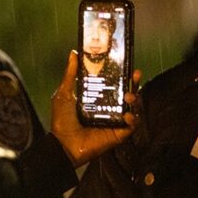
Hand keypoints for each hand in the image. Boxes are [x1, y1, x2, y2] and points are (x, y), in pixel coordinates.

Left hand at [51, 50, 141, 166]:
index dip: (123, 75)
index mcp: (99, 98)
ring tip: (129, 97)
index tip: (127, 65)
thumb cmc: (62, 121)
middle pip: (128, 94)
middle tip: (135, 75)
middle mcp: (109, 108)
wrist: (63, 144)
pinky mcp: (118, 134)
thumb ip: (70, 74)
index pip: (115, 84)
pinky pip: (131, 125)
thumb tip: (73, 53)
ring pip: (134, 108)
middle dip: (134, 84)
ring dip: (135, 100)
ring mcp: (115, 121)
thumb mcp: (64, 94)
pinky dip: (132, 119)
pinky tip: (127, 115)